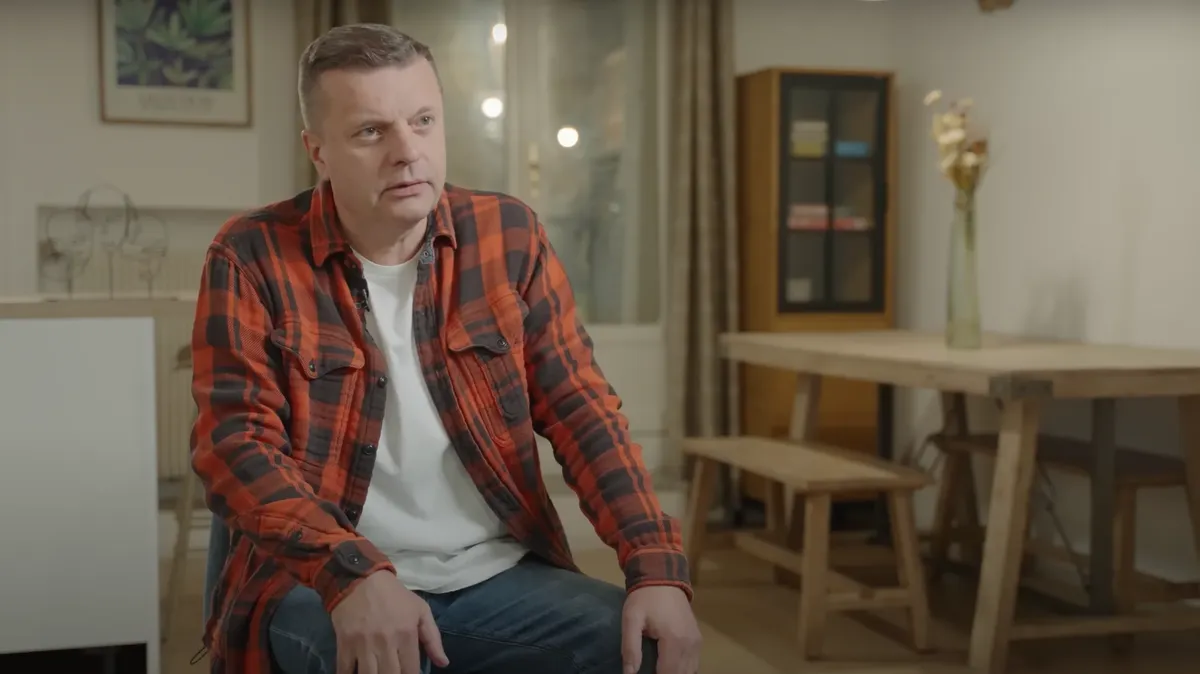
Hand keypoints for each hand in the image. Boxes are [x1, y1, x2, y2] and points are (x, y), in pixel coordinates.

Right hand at [330, 570, 448, 673]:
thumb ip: (433, 638)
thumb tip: (443, 663)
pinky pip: (344, 670)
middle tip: (393, 672)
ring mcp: (363, 644)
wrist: (360, 578)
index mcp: (406, 634)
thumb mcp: (420, 610)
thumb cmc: (394, 595)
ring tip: (378, 672)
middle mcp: (386, 643)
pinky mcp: (344, 643)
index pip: (411, 671)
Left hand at [621, 586, 701, 673]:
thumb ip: (630, 647)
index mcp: (674, 640)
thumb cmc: (645, 598)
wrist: (664, 577)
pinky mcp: (698, 640)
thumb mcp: (631, 619)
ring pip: (690, 672)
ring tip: (659, 670)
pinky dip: (683, 670)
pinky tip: (670, 668)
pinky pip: (694, 664)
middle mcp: (690, 644)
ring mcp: (696, 642)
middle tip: (650, 673)